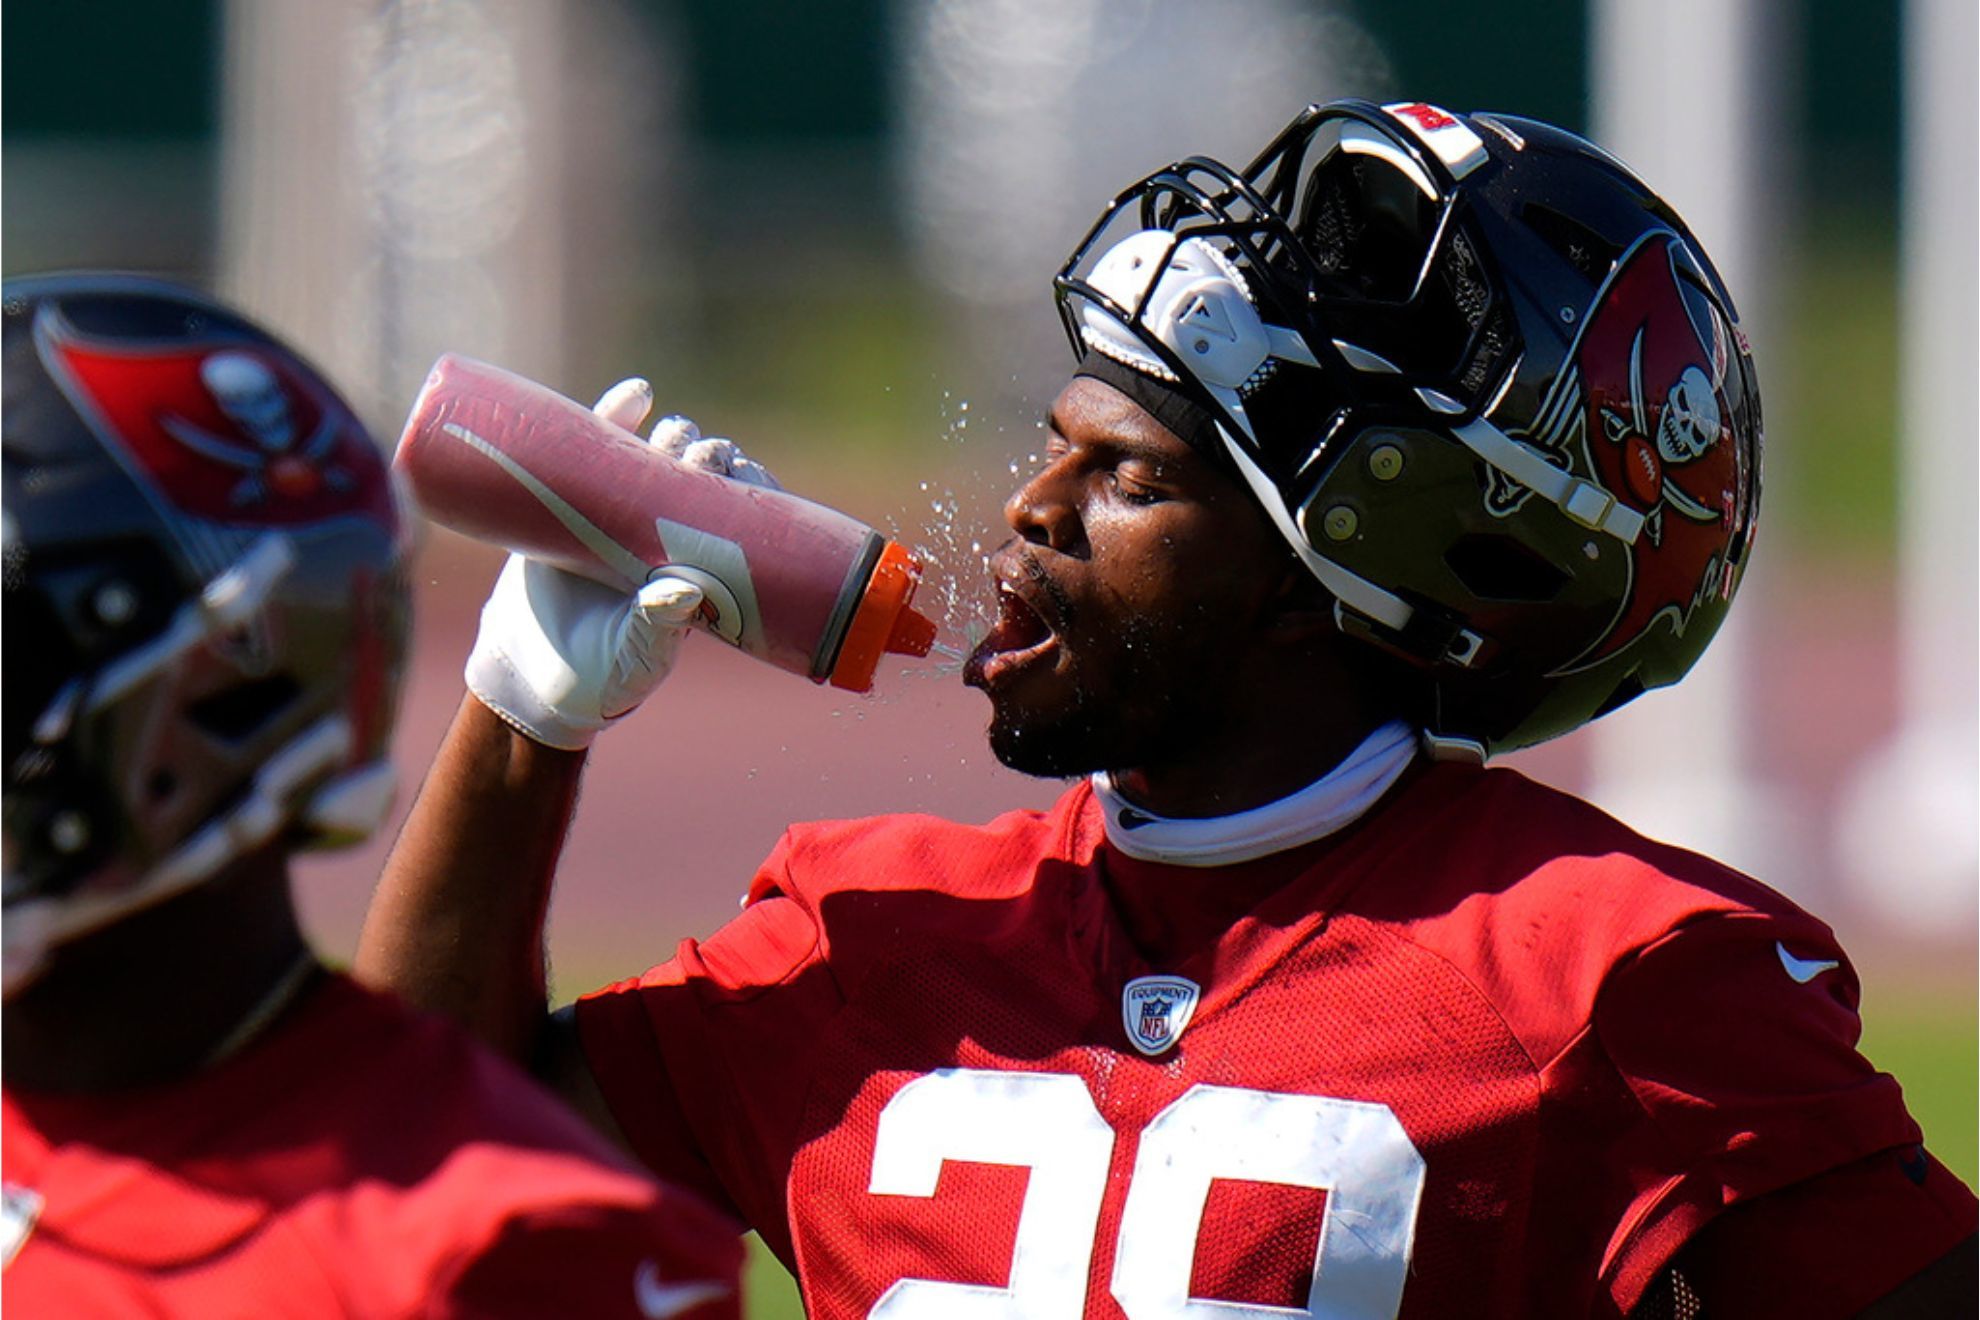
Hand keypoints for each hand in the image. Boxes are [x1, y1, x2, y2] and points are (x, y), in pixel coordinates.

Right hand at [464, 380, 776, 749]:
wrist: (526, 675)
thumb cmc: (597, 678)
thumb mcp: (634, 659)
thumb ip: (656, 629)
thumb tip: (681, 592)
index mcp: (699, 568)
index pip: (737, 514)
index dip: (746, 487)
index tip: (744, 475)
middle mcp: (667, 535)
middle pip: (702, 478)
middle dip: (710, 459)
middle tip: (705, 458)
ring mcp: (622, 514)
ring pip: (658, 457)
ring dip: (675, 436)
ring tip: (674, 435)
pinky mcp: (575, 500)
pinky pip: (600, 449)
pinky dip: (618, 416)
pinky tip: (637, 395)